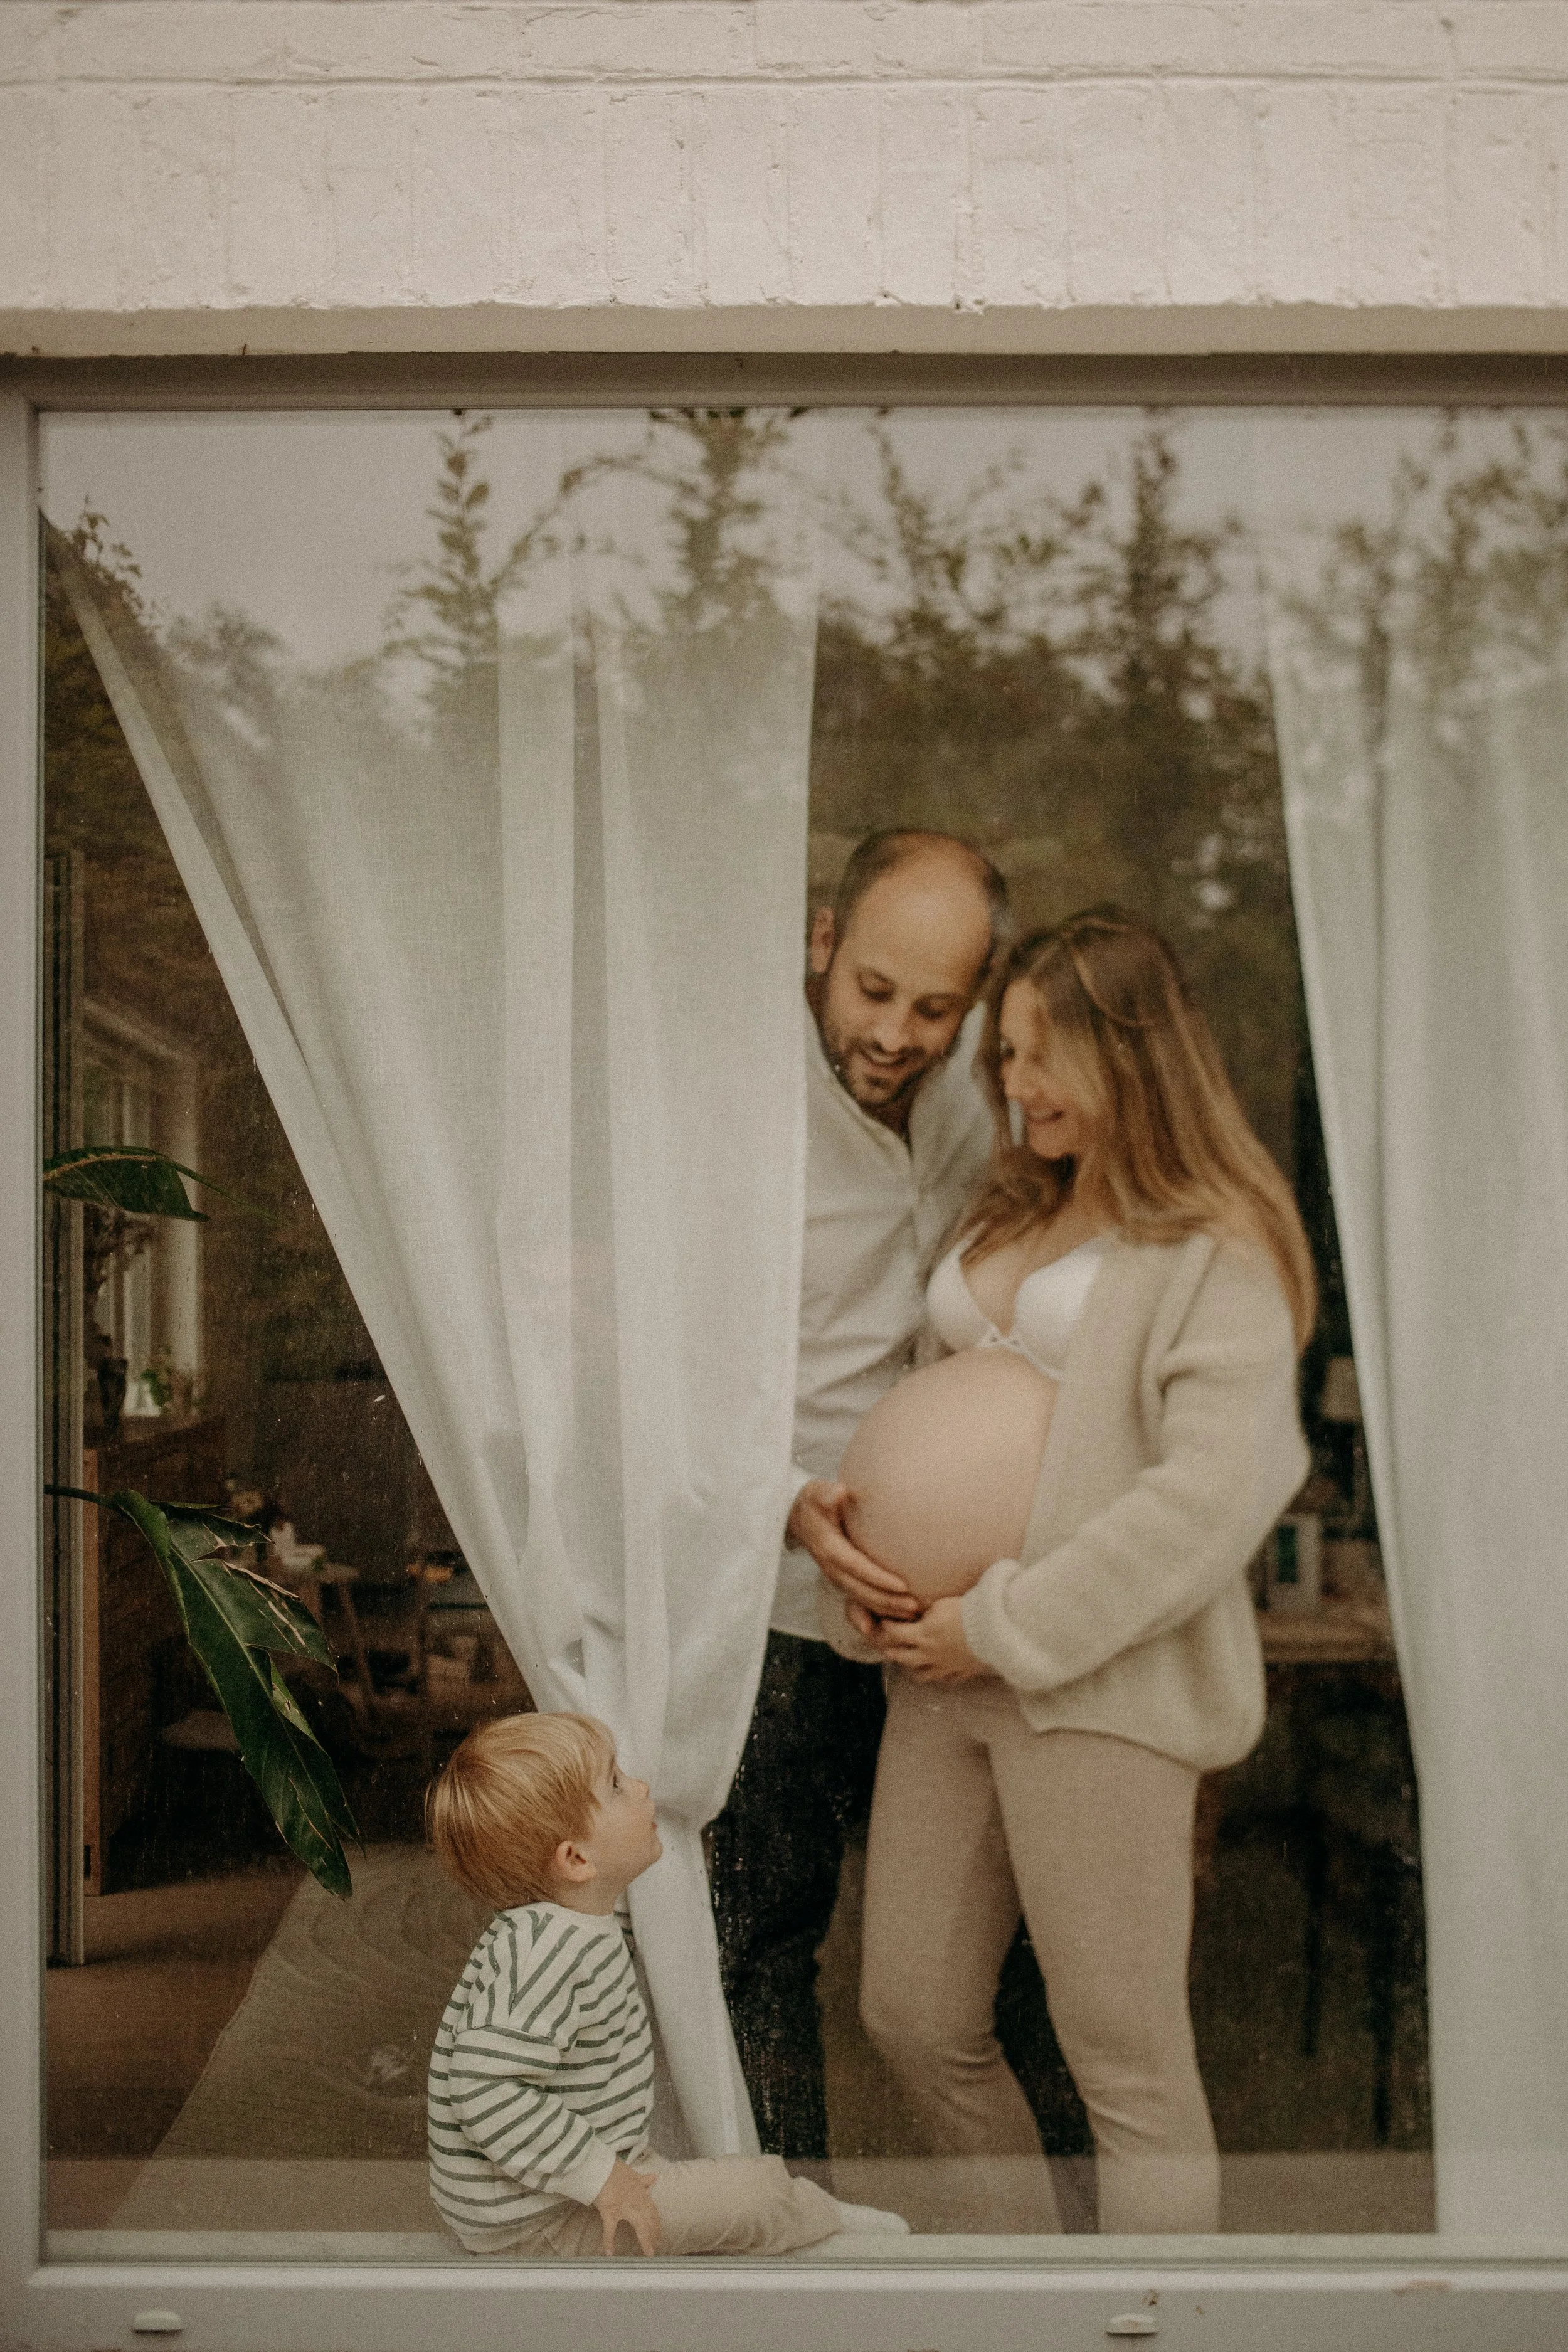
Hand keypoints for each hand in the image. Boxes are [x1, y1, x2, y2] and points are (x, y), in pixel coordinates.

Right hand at [593, 2158, 660, 2255]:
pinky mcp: (610, 2212)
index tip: (659, 2235)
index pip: (653, 2212)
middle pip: (650, 2221)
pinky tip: (609, 2253)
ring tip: (649, 2253)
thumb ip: (644, 2179)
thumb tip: (655, 2176)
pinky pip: (610, 2229)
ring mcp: (624, 2208)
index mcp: (643, 2195)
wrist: (601, 2168)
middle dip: (655, 2235)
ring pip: (640, 2226)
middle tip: (656, 2247)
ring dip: (645, 2240)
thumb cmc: (616, 2171)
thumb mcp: (633, 2174)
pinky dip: (609, 2241)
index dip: (657, 2224)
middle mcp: (637, 2203)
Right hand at [787, 1480, 921, 1619]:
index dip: (878, 1578)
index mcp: (829, 1549)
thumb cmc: (815, 1502)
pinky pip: (859, 1598)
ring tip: (912, 1614)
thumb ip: (827, 1494)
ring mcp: (835, 1576)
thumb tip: (839, 1492)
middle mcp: (832, 1567)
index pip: (857, 1567)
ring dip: (885, 1609)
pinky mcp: (841, 1579)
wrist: (798, 1517)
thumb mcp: (817, 1493)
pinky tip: (898, 1613)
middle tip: (914, 1607)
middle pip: (861, 1590)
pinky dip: (878, 1609)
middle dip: (887, 1601)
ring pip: (861, 1599)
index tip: (902, 1585)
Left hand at [854, 1594, 991, 1683]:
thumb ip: (925, 1613)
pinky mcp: (962, 1671)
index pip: (894, 1633)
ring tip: (912, 1661)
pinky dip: (940, 1676)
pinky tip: (939, 1670)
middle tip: (889, 1645)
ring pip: (921, 1674)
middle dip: (892, 1650)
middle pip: (902, 1658)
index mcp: (922, 1635)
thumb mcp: (940, 1605)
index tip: (884, 1622)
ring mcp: (945, 1666)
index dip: (886, 1627)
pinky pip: (947, 1679)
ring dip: (913, 1668)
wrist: (993, 1627)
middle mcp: (929, 1653)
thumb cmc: (967, 1610)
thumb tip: (918, 1616)